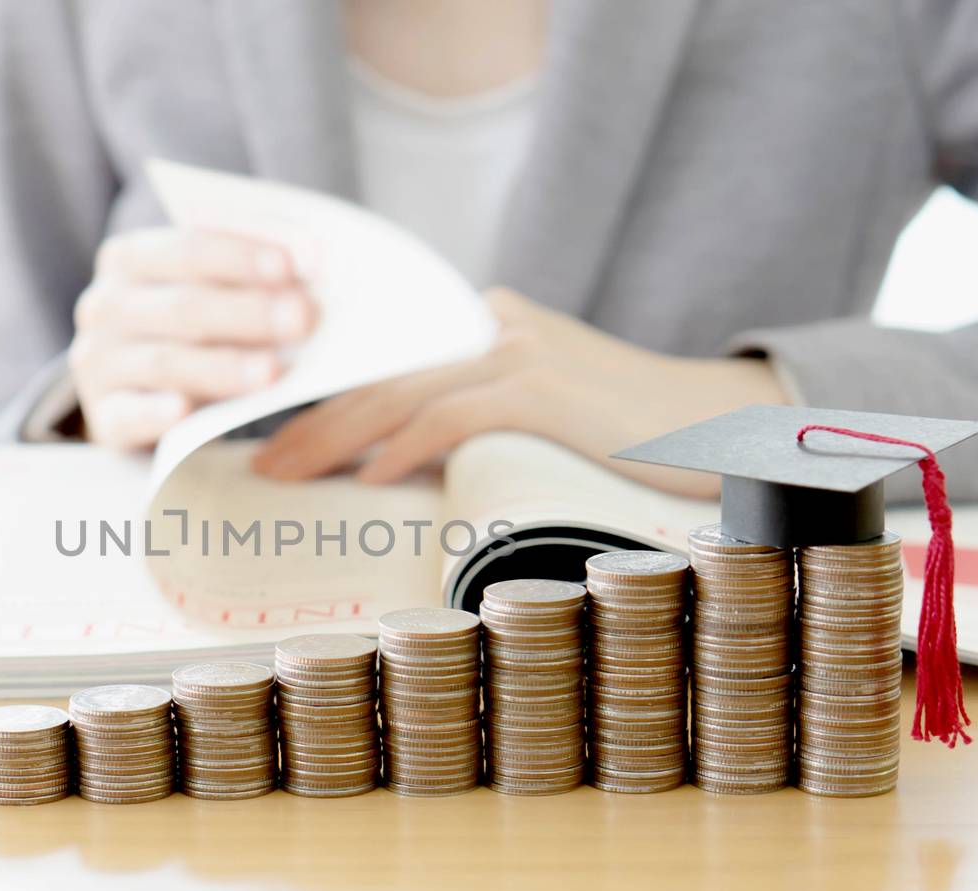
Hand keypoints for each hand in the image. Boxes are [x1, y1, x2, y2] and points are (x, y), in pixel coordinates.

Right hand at [70, 227, 315, 447]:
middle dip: (247, 311)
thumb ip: (249, 274)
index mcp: (129, 258)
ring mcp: (98, 363)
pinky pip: (128, 415)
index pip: (187, 248)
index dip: (240, 255)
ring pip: (163, 361)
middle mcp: (104, 305)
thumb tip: (313, 265)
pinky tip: (184, 411)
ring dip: (221, 366)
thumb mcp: (211, 293)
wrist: (140, 398)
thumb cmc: (192, 332)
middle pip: (182, 307)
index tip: (292, 265)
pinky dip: (155, 413)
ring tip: (274, 371)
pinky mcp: (102, 418)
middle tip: (303, 318)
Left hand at [251, 288, 790, 496]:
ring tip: (285, 474)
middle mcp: (493, 327)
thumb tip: (396, 467)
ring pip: (401, 392)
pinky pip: (455, 415)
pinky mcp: (544, 387)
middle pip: (380, 375)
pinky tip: (371, 477)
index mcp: (486, 329)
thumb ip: (473, 421)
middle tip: (258, 465)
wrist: (719, 425)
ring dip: (334, 438)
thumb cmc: (625, 437)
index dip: (325, 399)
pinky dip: (406, 446)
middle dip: (310, 422)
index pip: (387, 362)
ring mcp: (518, 352)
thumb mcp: (537, 417)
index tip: (276, 440)